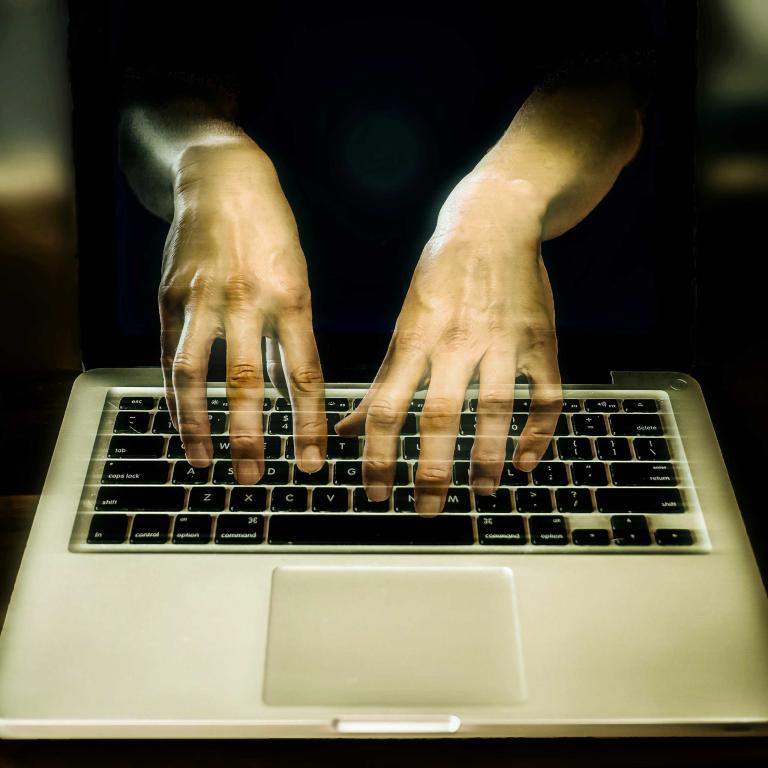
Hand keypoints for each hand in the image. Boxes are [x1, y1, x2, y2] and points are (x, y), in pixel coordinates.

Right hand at [159, 139, 325, 481]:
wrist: (220, 176)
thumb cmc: (268, 232)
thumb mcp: (296, 276)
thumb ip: (291, 336)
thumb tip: (295, 392)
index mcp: (290, 296)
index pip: (304, 374)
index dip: (309, 423)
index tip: (313, 462)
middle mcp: (245, 299)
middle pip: (248, 380)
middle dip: (251, 435)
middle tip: (256, 477)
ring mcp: (203, 297)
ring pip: (197, 373)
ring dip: (200, 424)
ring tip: (206, 463)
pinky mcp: (169, 295)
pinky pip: (168, 355)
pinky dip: (173, 396)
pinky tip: (178, 424)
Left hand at [336, 170, 561, 515]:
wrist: (495, 221)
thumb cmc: (440, 275)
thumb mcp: (405, 319)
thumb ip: (383, 377)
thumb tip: (347, 427)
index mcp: (417, 336)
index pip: (387, 405)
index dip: (377, 453)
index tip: (374, 491)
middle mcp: (458, 342)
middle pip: (439, 415)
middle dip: (431, 470)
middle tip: (424, 509)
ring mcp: (504, 342)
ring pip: (495, 410)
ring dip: (486, 457)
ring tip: (479, 492)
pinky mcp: (541, 341)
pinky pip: (546, 394)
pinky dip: (540, 431)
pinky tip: (525, 461)